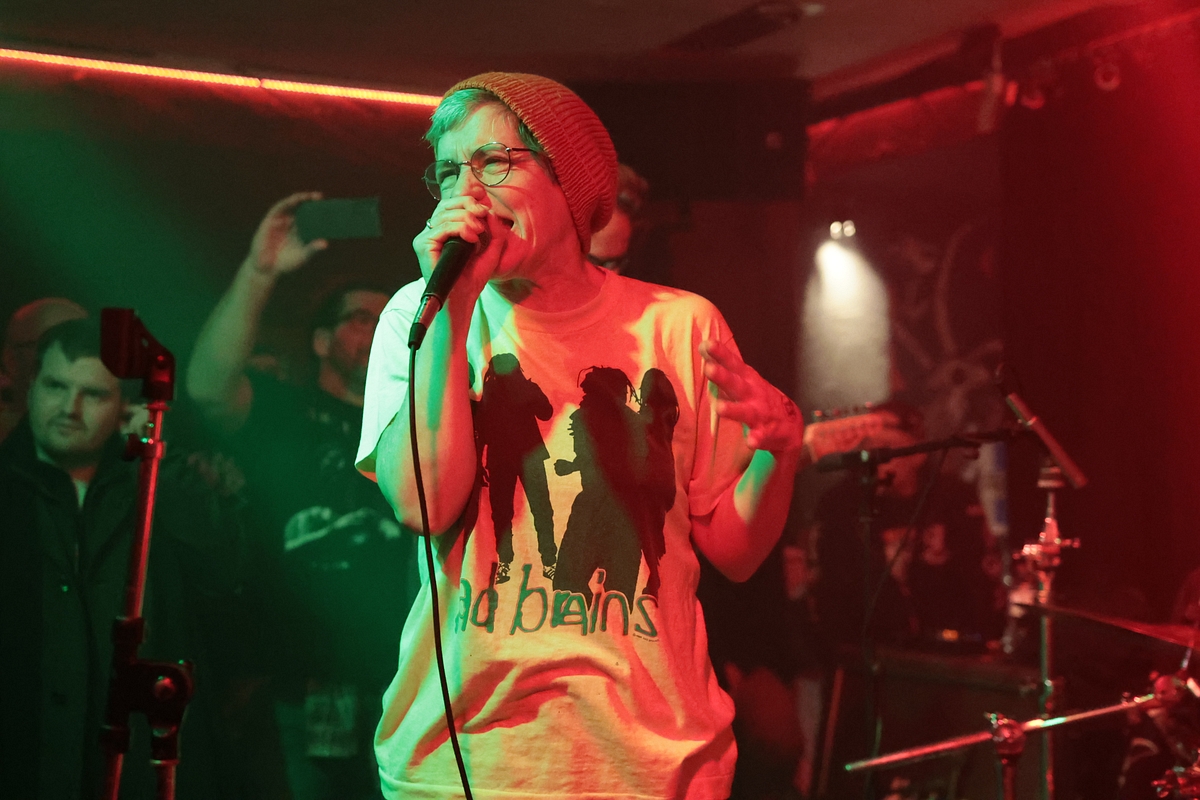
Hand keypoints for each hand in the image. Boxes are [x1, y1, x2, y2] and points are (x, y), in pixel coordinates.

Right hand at [245, 192, 327, 276]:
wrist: (266, 269)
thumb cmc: (286, 263)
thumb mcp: (302, 256)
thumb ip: (312, 249)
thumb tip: (326, 243)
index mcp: (300, 230)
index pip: (310, 216)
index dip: (318, 209)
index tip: (328, 205)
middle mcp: (290, 223)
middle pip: (301, 207)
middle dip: (309, 199)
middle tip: (319, 196)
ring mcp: (280, 221)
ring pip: (289, 205)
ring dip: (297, 198)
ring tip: (307, 196)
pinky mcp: (269, 221)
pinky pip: (277, 209)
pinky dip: (285, 204)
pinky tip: (293, 201)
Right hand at [413, 187, 502, 301]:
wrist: (463, 299)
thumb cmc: (473, 277)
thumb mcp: (490, 249)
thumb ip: (493, 230)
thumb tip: (489, 210)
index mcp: (444, 230)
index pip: (452, 204)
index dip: (468, 200)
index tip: (485, 207)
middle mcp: (432, 232)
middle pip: (447, 204)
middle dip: (468, 205)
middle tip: (483, 214)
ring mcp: (425, 238)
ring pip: (445, 214)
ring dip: (467, 218)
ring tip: (479, 233)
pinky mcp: (423, 245)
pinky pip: (442, 227)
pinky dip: (460, 229)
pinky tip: (472, 239)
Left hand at [700, 339, 803, 455]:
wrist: (789, 424)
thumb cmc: (758, 396)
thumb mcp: (742, 378)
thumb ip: (723, 363)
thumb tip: (702, 344)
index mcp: (747, 380)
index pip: (732, 364)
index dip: (720, 354)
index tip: (706, 344)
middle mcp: (753, 394)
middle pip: (736, 384)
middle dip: (723, 377)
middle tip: (708, 368)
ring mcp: (761, 414)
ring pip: (746, 412)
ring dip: (734, 410)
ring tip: (719, 408)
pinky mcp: (766, 433)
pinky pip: (761, 437)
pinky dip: (757, 439)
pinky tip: (751, 442)